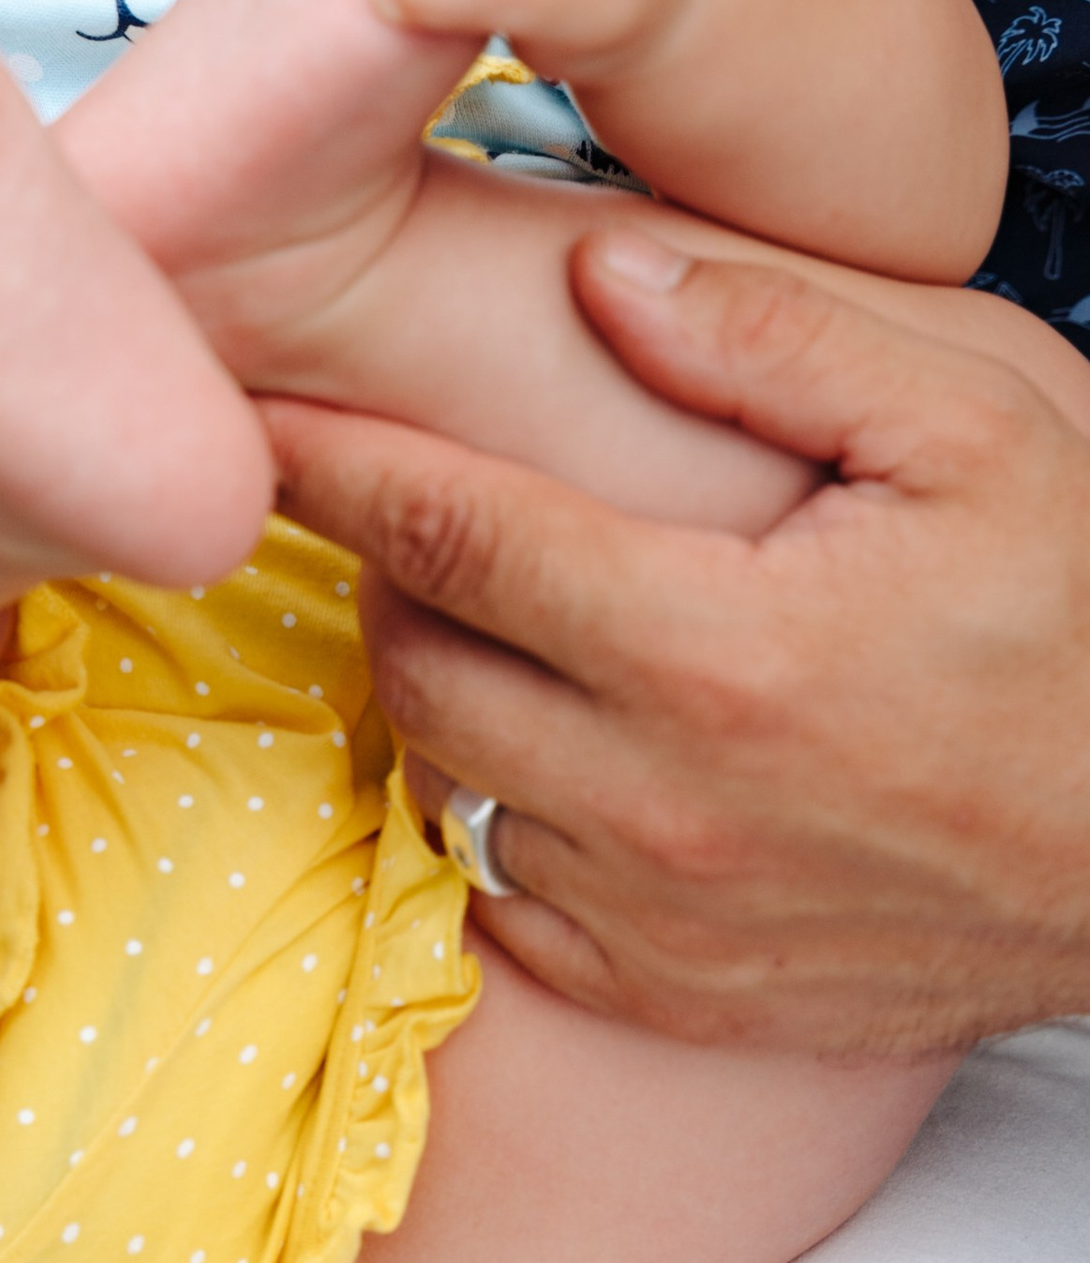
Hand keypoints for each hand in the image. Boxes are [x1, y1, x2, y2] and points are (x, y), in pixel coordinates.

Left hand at [261, 227, 1089, 1056]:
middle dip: (387, 568)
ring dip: (440, 685)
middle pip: (412, 659)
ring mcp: (656, 914)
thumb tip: (603, 271)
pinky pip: (498, 892)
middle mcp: (660, 799)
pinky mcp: (668, 991)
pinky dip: (497, 805)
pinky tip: (559, 739)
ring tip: (501, 612)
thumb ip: (780, 340)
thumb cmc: (1089, 625)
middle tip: (419, 502)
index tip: (256, 414)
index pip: (447, 533)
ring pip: (445, 776)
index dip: (331, 461)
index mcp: (718, 650)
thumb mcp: (981, 433)